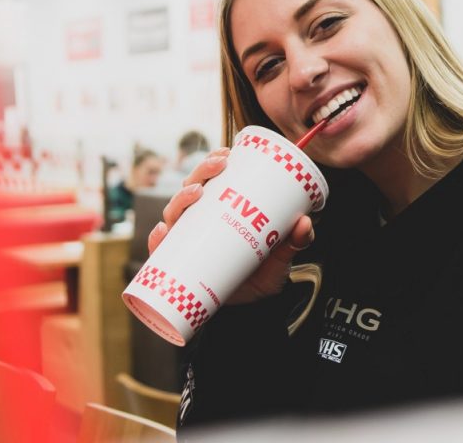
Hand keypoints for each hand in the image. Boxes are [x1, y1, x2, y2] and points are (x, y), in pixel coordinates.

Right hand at [147, 147, 314, 304]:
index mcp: (220, 210)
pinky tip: (163, 232)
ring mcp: (187, 242)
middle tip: (218, 167)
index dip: (212, 161)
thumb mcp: (282, 256)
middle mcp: (199, 222)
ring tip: (196, 194)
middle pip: (190, 188)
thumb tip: (305, 223)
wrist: (252, 309)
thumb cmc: (263, 274)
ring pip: (174, 213)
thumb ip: (295, 241)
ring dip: (180, 199)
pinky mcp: (178, 265)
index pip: (211, 179)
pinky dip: (157, 240)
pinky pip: (161, 251)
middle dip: (200, 172)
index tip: (226, 153)